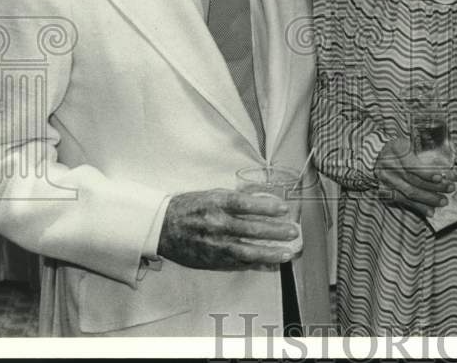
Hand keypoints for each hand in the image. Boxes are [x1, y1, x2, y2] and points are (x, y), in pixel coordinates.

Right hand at [157, 189, 299, 269]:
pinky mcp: (212, 259)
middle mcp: (215, 224)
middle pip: (249, 228)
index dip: (265, 207)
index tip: (283, 209)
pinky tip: (270, 263)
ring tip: (287, 253)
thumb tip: (263, 199)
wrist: (163, 227)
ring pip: (246, 250)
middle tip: (293, 232)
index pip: (244, 204)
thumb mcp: (212, 194)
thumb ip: (236, 198)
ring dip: (269, 252)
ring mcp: (214, 244)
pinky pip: (237, 262)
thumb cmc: (190, 207)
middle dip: (274, 231)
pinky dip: (255, 263)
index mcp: (215, 203)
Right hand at [374, 136, 454, 217]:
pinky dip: (419, 207)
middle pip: (414, 180)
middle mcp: (389, 165)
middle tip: (450, 188)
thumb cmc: (400, 149)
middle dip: (435, 186)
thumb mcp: (411, 144)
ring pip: (410, 192)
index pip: (412, 164)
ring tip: (443, 201)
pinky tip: (430, 211)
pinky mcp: (386, 192)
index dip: (427, 173)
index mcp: (396, 149)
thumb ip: (426, 155)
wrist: (377, 155)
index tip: (442, 177)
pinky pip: (404, 202)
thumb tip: (448, 171)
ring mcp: (386, 180)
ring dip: (429, 199)